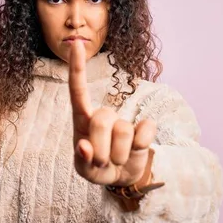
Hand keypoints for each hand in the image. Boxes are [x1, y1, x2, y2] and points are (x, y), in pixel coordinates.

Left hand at [68, 41, 156, 185]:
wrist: (123, 177)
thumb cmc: (97, 168)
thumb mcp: (85, 171)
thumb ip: (82, 160)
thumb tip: (83, 146)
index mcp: (82, 119)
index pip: (78, 89)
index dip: (77, 67)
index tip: (76, 44)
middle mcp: (103, 115)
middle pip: (102, 118)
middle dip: (102, 147)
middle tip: (102, 162)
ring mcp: (124, 121)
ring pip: (123, 131)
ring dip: (118, 155)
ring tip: (116, 159)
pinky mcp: (144, 127)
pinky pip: (145, 133)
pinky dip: (140, 148)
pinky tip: (135, 152)